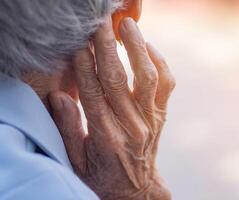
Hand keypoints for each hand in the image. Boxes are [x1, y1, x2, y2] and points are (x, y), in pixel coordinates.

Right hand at [49, 17, 174, 199]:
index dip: (85, 67)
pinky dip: (159, 62)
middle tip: (101, 25)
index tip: (79, 46)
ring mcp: (151, 120)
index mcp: (107, 137)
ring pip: (147, 78)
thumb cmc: (103, 174)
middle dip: (107, 49)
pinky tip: (147, 46)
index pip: (93, 94)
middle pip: (118, 80)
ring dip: (137, 49)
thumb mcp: (78, 159)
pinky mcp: (161, 115)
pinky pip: (166, 84)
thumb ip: (69, 127)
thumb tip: (59, 96)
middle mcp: (132, 126)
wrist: (136, 188)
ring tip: (128, 26)